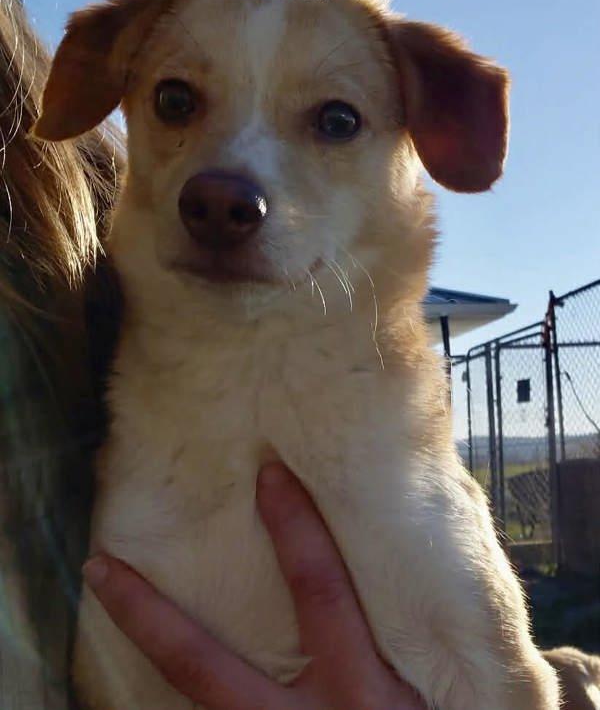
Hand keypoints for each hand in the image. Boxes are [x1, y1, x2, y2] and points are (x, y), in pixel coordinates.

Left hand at [83, 463, 424, 708]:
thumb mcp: (430, 689)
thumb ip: (406, 635)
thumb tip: (394, 564)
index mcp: (357, 690)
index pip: (319, 592)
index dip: (295, 529)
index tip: (268, 473)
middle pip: (201, 665)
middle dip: (147, 616)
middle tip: (98, 569)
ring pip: (192, 700)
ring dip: (150, 655)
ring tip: (111, 600)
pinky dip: (188, 686)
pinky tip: (168, 649)